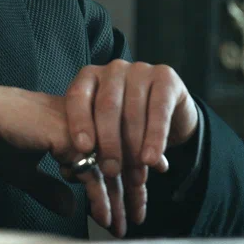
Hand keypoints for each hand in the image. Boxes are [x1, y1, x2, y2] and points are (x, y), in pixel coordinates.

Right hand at [0, 65, 198, 237]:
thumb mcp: (26, 172)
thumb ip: (49, 188)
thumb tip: (69, 208)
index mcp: (76, 127)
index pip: (108, 157)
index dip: (118, 185)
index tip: (125, 211)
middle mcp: (84, 124)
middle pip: (116, 161)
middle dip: (126, 195)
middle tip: (133, 221)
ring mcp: (81, 128)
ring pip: (109, 167)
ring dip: (117, 200)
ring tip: (120, 226)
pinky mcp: (72, 136)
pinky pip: (93, 170)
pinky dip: (99, 197)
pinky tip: (104, 216)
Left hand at [62, 61, 198, 236]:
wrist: (170, 114)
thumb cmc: (128, 124)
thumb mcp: (106, 130)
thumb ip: (91, 142)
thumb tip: (74, 171)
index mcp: (90, 77)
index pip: (78, 96)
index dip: (79, 122)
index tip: (83, 148)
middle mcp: (113, 69)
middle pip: (107, 105)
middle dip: (108, 142)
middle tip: (110, 170)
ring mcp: (140, 70)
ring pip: (133, 110)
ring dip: (133, 147)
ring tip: (135, 175)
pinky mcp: (166, 78)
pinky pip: (158, 110)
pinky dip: (155, 138)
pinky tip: (152, 159)